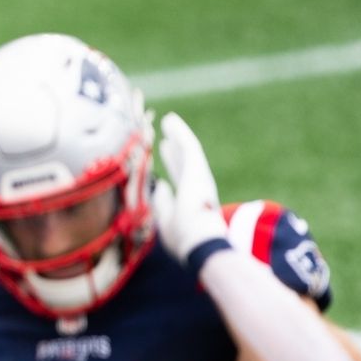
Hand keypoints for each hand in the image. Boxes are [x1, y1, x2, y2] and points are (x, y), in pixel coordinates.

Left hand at [153, 112, 228, 266]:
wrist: (200, 240)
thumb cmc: (182, 237)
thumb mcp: (166, 221)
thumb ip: (162, 203)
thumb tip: (161, 186)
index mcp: (190, 202)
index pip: (179, 178)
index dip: (171, 164)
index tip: (163, 152)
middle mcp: (196, 187)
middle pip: (183, 163)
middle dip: (174, 150)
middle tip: (165, 137)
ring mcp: (198, 177)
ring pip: (187, 150)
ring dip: (178, 135)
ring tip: (168, 121)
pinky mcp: (198, 169)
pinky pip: (188, 145)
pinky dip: (180, 132)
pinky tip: (171, 120)